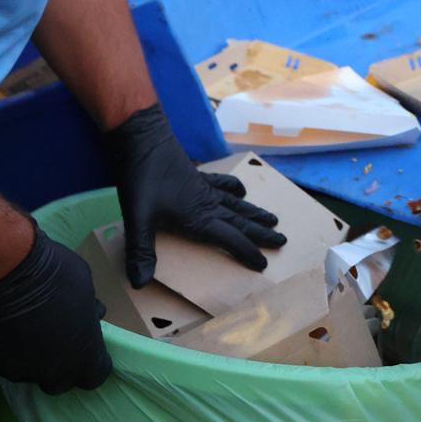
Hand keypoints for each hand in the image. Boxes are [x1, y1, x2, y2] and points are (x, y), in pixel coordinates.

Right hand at [0, 223, 112, 392]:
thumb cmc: (51, 274)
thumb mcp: (83, 283)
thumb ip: (88, 308)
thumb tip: (92, 314)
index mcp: (80, 355)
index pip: (95, 375)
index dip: (92, 362)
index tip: (86, 345)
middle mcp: (50, 372)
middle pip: (60, 382)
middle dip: (60, 365)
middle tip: (55, 338)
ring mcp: (17, 371)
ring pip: (28, 372)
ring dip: (30, 355)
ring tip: (24, 326)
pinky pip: (2, 361)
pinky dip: (5, 348)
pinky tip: (2, 326)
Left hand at [105, 104, 286, 283]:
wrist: (144, 138)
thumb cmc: (142, 179)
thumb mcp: (138, 218)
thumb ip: (141, 251)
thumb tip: (140, 283)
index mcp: (199, 217)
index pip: (231, 239)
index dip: (247, 252)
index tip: (263, 264)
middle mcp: (208, 204)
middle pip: (241, 221)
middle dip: (261, 233)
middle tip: (282, 239)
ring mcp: (204, 188)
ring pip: (236, 204)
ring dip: (254, 213)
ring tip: (272, 218)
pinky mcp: (197, 176)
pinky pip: (223, 184)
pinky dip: (235, 188)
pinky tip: (241, 190)